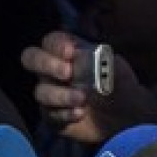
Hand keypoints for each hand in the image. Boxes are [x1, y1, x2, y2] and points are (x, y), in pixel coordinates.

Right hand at [21, 31, 156, 142]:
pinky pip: (49, 114)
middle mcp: (53, 70)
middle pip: (31, 59)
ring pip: (41, 91)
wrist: (125, 113)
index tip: (70, 52)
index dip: (56, 45)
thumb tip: (82, 55)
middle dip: (46, 64)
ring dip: (61, 94)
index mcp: (68, 52)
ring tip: (83, 98)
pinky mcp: (52, 116)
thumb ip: (101, 59)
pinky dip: (64, 114)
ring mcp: (50, 93)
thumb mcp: (116, 67)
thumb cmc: (118, 82)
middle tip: (68, 73)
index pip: (51, 41)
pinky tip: (80, 113)